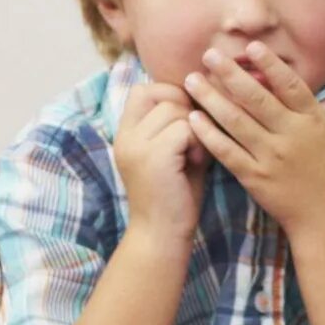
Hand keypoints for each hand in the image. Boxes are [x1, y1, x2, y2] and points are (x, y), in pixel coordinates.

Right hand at [110, 82, 204, 247]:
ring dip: (195, 129)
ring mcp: (136, 145)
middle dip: (186, 111)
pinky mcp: (153, 156)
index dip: (169, 95)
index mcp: (125, 134)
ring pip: (176, 110)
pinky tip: (198, 162)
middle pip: (162, 94)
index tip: (185, 120)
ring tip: (195, 154)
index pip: (142, 90)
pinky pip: (185, 128)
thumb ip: (176, 126)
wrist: (162, 234)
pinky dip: (198, 143)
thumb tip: (199, 95)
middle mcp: (125, 136)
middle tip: (192, 140)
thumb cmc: (174, 196)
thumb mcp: (170, 153)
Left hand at [181, 44, 324, 235]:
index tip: (251, 46)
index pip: (290, 86)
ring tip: (191, 80)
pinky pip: (226, 151)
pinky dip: (208, 133)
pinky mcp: (254, 176)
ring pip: (236, 121)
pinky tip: (192, 118)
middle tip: (208, 55)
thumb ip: (322, 108)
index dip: (271, 64)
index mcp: (312, 121)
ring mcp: (272, 156)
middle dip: (230, 74)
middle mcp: (292, 135)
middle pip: (257, 98)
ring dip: (211, 98)